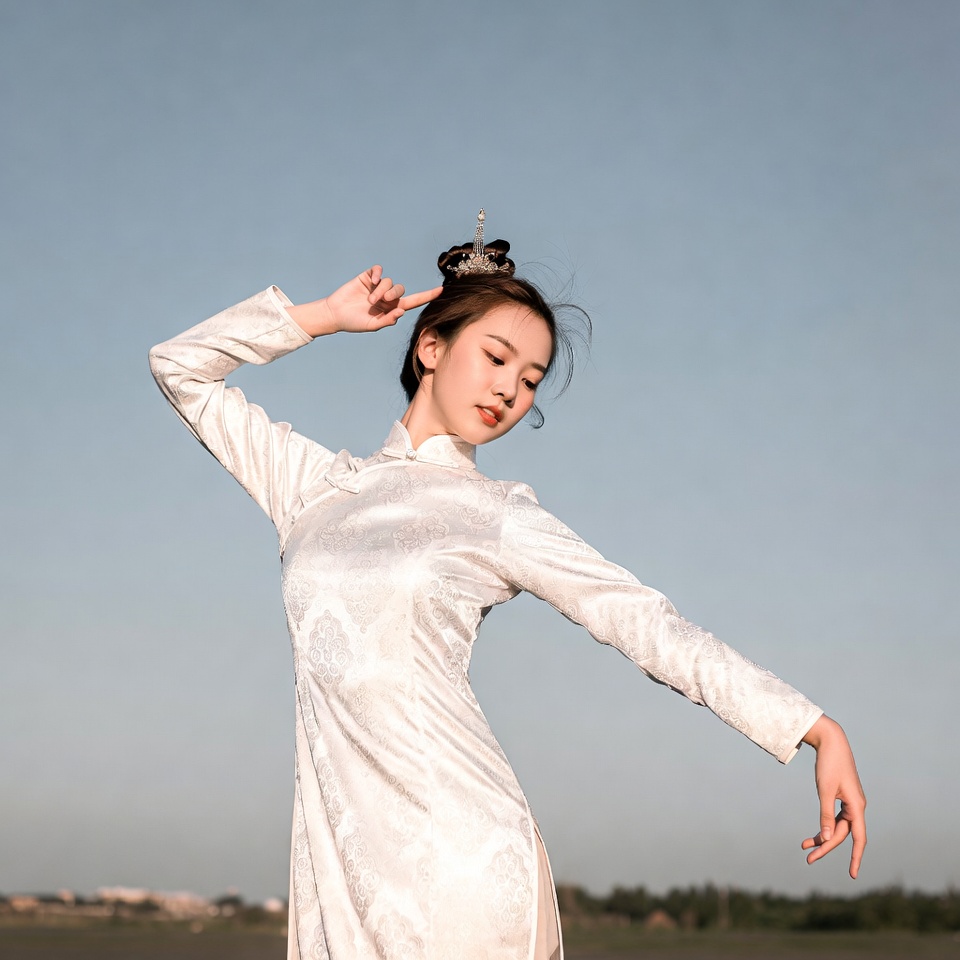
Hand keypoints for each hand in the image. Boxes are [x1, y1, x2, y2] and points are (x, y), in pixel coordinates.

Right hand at [288, 266, 441, 337]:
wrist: (335, 314)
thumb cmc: (354, 322)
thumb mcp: (372, 326)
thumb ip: (387, 320)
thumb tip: (401, 311)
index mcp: (392, 309)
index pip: (413, 302)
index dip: (427, 296)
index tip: (441, 291)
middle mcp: (387, 296)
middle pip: (400, 290)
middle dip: (392, 295)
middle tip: (380, 301)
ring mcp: (377, 286)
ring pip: (389, 282)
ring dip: (381, 290)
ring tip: (369, 300)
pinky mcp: (368, 277)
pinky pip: (379, 271)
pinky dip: (377, 274)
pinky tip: (371, 280)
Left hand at [800, 715, 866, 877]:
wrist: (831, 742)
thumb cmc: (829, 765)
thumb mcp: (825, 790)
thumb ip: (826, 815)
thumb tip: (827, 838)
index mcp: (857, 806)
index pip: (858, 838)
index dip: (855, 857)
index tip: (852, 874)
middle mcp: (857, 807)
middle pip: (842, 834)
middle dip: (825, 847)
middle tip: (808, 858)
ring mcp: (850, 803)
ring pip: (837, 827)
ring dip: (822, 837)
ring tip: (804, 846)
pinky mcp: (842, 798)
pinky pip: (835, 818)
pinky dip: (824, 825)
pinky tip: (815, 834)